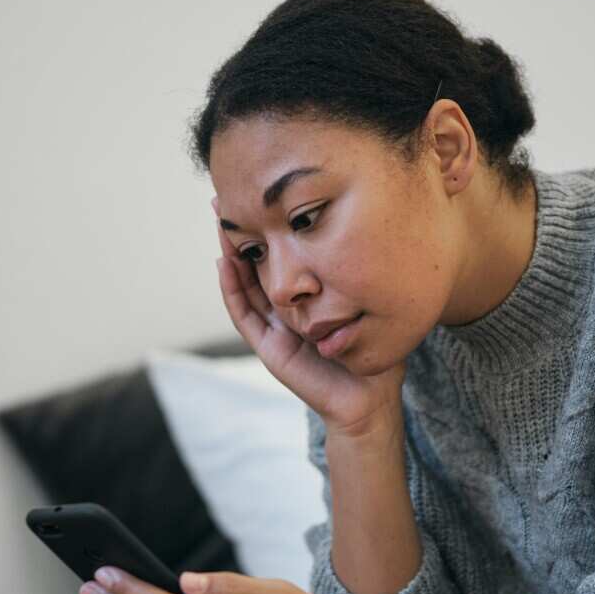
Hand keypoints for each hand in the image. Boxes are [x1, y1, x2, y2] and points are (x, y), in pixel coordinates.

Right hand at [212, 196, 405, 439]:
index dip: (265, 229)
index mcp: (305, 299)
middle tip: (224, 199)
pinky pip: (245, 315)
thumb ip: (360, 274)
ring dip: (229, 254)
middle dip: (239, 233)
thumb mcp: (368, 301)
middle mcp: (285, 310)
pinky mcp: (270, 348)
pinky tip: (225, 262)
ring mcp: (274, 329)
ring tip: (220, 223)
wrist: (369, 398)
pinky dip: (232, 289)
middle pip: (253, 265)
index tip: (257, 195)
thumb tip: (372, 226)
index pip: (278, 257)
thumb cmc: (374, 351)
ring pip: (242, 285)